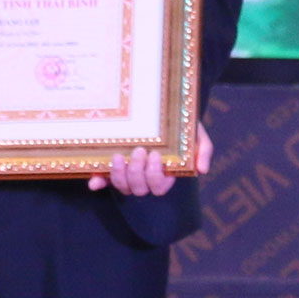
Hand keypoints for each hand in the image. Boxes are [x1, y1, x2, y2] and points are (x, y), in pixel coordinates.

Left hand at [90, 121, 214, 196]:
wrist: (164, 108)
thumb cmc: (182, 123)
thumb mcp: (196, 133)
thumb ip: (204, 150)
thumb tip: (202, 170)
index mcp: (166, 173)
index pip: (159, 187)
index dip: (155, 176)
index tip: (156, 155)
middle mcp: (147, 176)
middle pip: (139, 189)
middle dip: (137, 173)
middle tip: (139, 151)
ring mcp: (130, 172)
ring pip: (122, 187)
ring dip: (119, 175)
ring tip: (119, 155)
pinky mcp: (115, 165)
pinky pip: (104, 180)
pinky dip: (99, 183)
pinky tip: (94, 182)